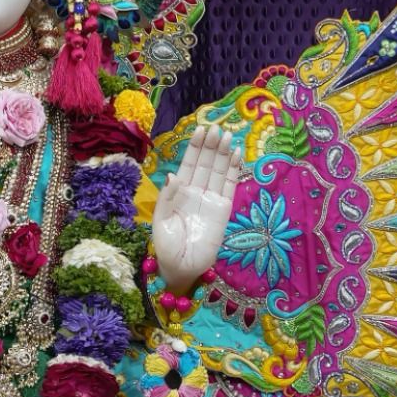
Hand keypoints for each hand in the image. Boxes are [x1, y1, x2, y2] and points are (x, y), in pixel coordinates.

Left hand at [152, 124, 239, 294]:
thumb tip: (174, 175)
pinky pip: (230, 186)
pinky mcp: (224, 209)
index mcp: (179, 192)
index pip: (189, 164)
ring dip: (223, 154)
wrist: (182, 268)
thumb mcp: (160, 222)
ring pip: (219, 171)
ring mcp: (211, 199)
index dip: (195, 148)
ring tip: (227, 136)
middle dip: (210, 146)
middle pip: (206, 163)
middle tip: (216, 129)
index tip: (200, 130)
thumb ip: (168, 198)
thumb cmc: (167, 247)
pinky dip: (234, 170)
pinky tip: (236, 155)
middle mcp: (196, 191)